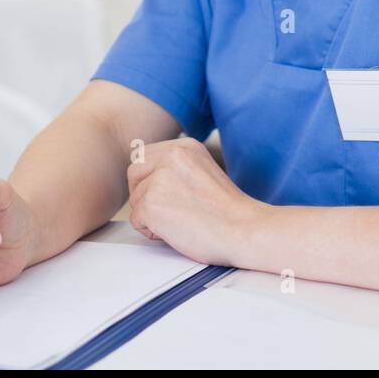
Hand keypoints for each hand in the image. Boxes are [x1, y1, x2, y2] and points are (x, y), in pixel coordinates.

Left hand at [126, 137, 265, 266]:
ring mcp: (159, 178)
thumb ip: (177, 168)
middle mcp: (170, 155)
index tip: (168, 195)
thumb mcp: (202, 171)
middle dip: (144, 193)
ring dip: (151, 215)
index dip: (151, 179)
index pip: (146, 156)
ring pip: (136, 199)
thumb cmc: (228, 211)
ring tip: (181, 221)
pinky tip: (177, 231)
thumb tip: (149, 176)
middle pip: (134, 172)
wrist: (243, 230)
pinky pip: (136, 220)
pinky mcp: (151, 203)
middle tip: (168, 210)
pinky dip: (151, 231)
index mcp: (184, 146)